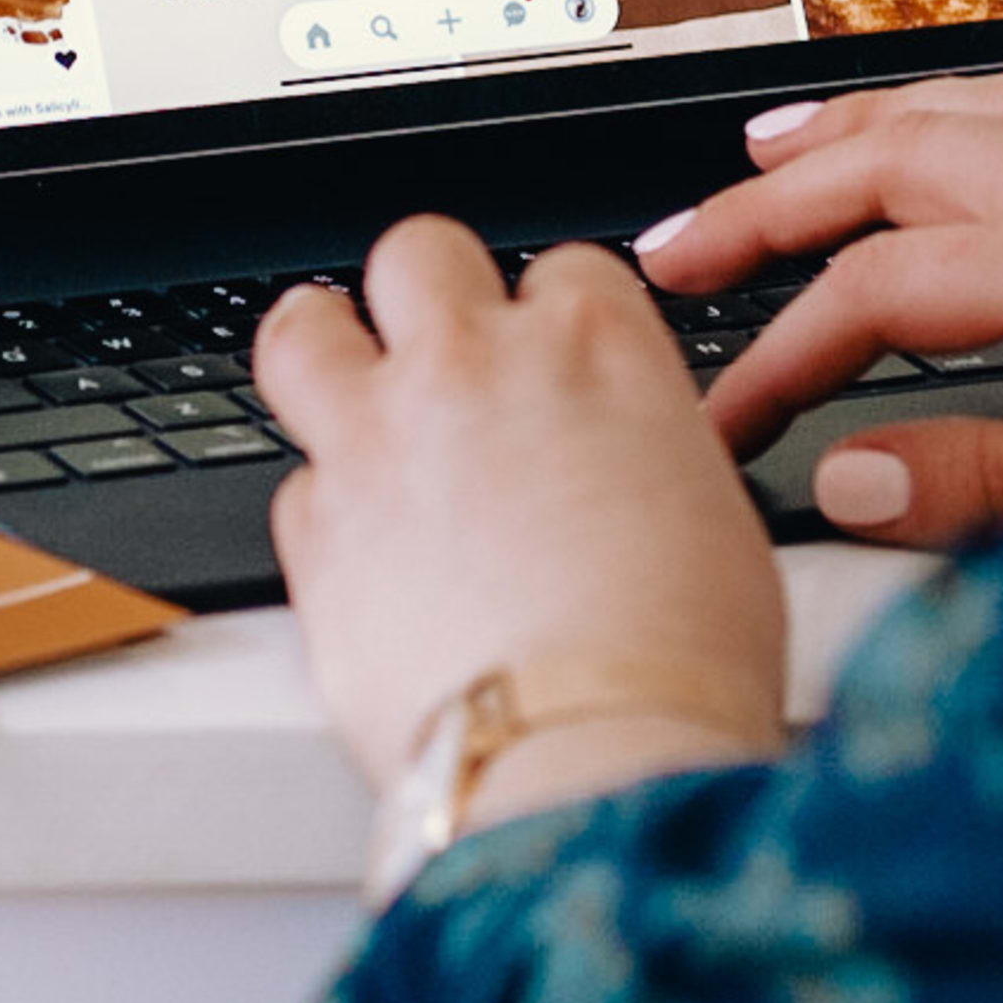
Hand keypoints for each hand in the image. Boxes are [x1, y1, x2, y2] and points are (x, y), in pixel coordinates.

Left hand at [256, 216, 788, 806]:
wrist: (589, 748)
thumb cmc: (679, 655)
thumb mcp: (711, 512)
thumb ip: (642, 450)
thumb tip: (625, 466)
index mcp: (593, 346)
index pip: (560, 269)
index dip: (552, 316)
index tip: (551, 355)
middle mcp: (474, 366)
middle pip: (419, 254)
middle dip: (426, 294)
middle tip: (436, 348)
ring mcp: (379, 438)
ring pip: (304, 329)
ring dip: (322, 349)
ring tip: (336, 381)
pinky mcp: (314, 531)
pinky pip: (292, 484)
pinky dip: (318, 507)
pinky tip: (350, 543)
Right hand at [636, 75, 1002, 553]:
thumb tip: (856, 476)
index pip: (895, 286)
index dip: (787, 353)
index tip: (722, 418)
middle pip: (914, 158)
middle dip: (780, 201)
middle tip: (685, 251)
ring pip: (984, 111)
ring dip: (866, 128)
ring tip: (775, 153)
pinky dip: (966, 115)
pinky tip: (953, 134)